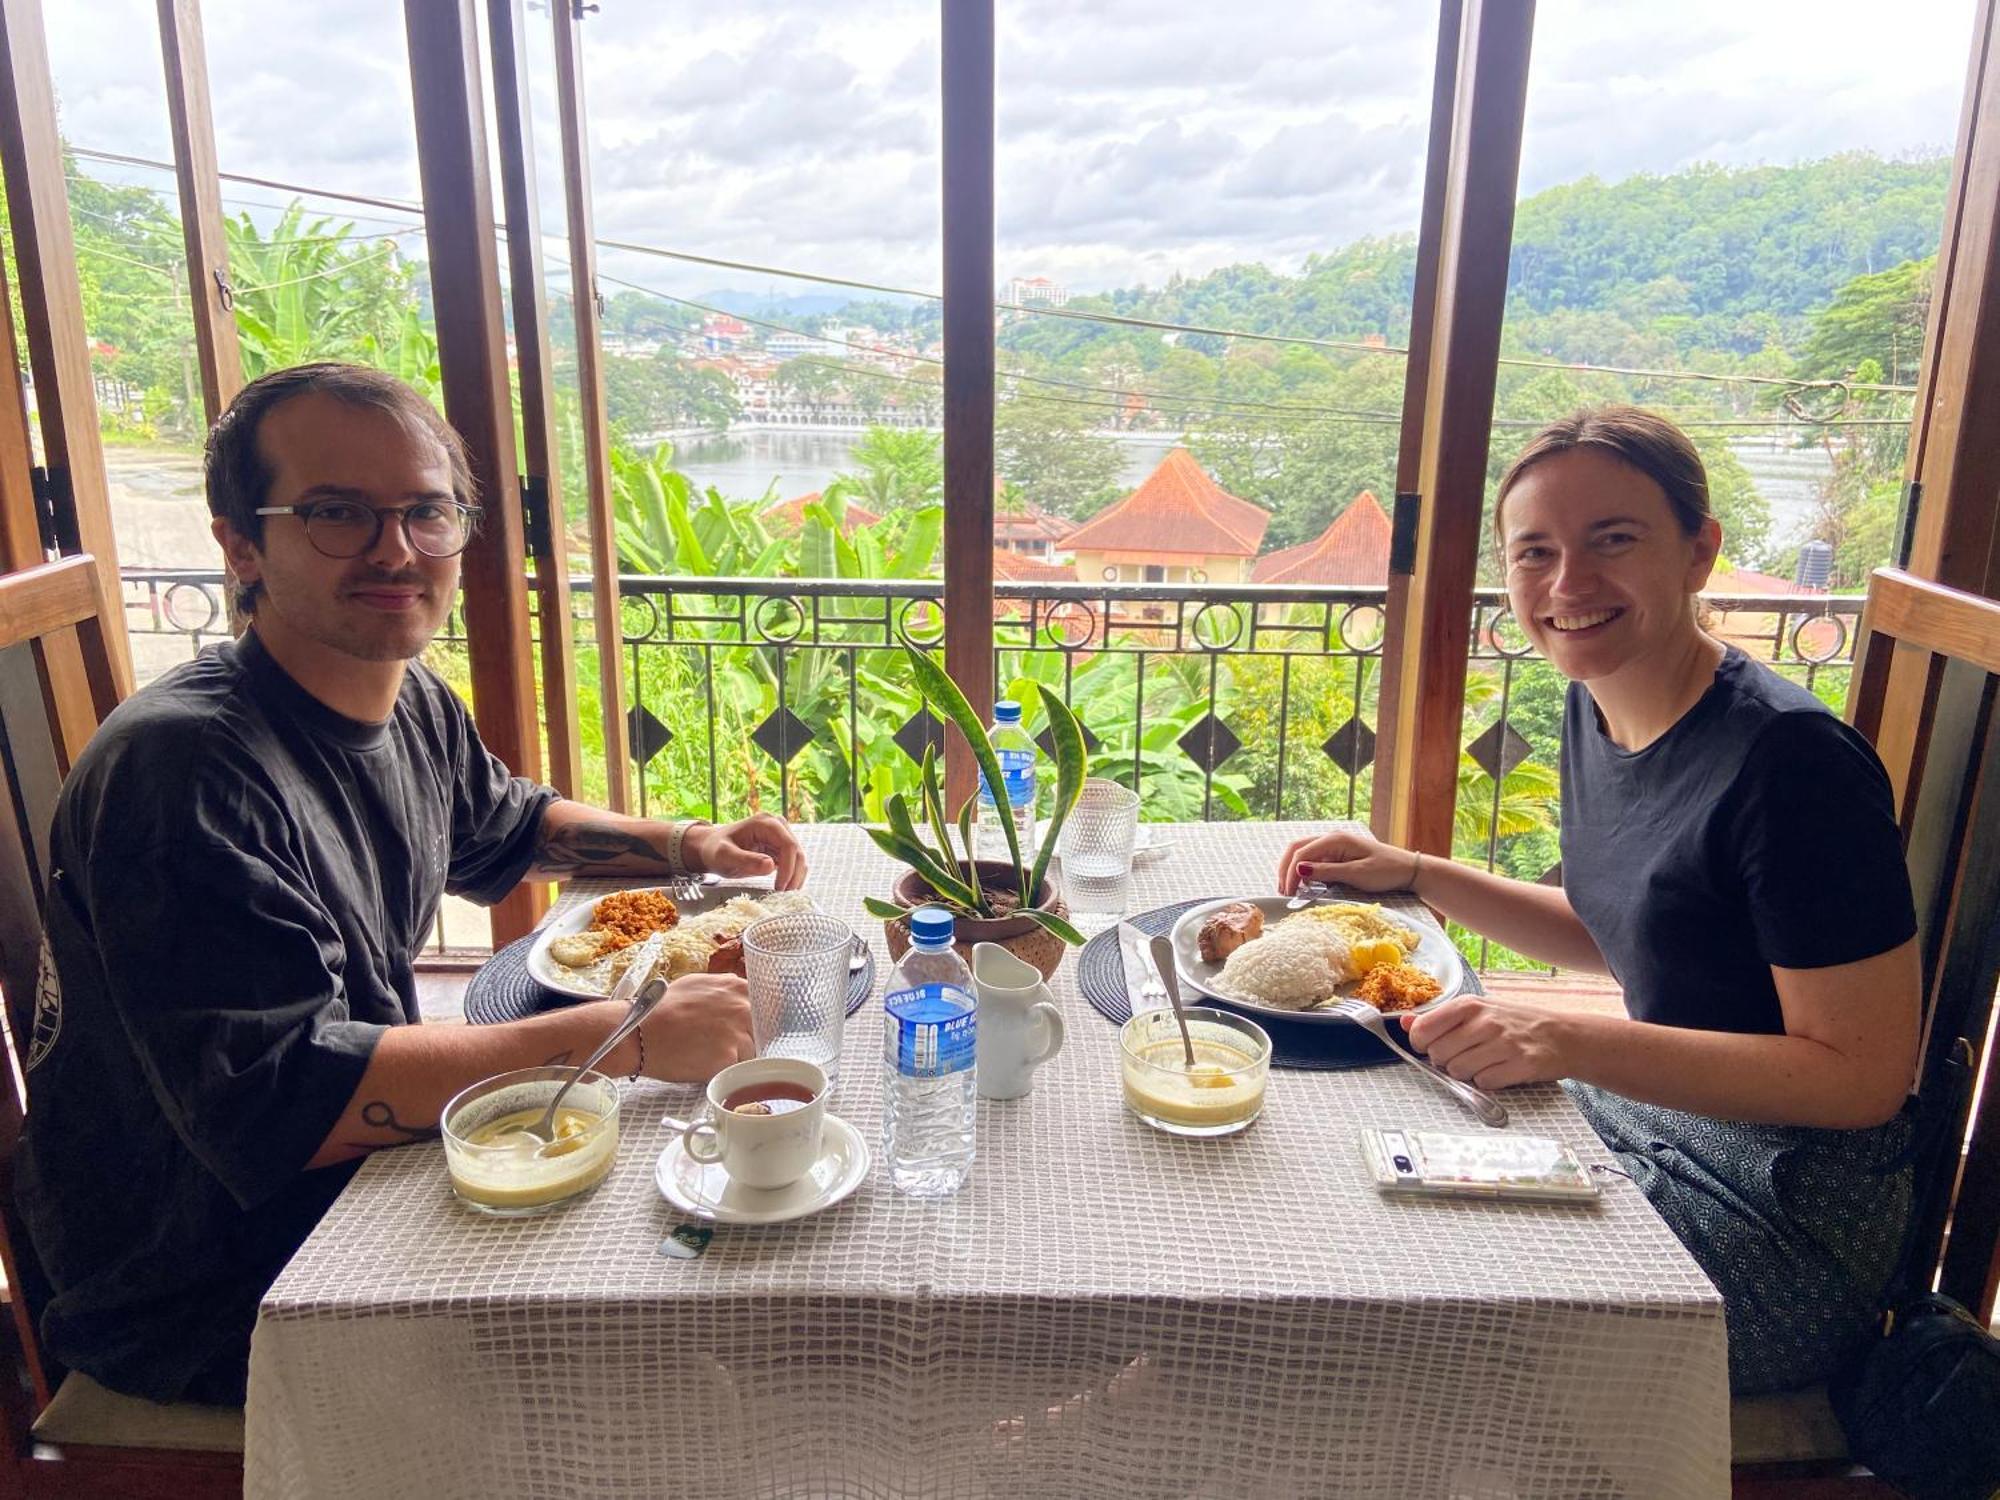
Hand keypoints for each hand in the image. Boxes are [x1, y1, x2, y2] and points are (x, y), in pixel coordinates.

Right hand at [629, 973, 757, 1083]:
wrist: (641, 1033)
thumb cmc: (661, 1009)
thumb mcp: (696, 985)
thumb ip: (724, 989)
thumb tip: (738, 993)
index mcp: (737, 987)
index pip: (766, 1005)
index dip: (758, 1020)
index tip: (751, 1028)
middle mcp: (743, 1008)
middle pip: (763, 1030)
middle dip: (750, 1039)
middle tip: (726, 1046)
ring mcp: (739, 1033)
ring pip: (752, 1051)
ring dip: (737, 1057)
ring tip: (710, 1056)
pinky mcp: (729, 1058)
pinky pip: (737, 1068)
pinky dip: (725, 1071)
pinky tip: (705, 1065)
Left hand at [684, 813, 807, 888]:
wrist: (710, 848)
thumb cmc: (714, 850)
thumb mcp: (724, 856)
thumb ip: (745, 860)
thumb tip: (771, 866)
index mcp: (765, 823)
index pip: (788, 845)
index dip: (788, 868)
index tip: (780, 888)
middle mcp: (777, 825)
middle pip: (797, 852)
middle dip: (794, 875)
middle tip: (784, 894)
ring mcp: (780, 836)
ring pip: (799, 858)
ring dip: (795, 877)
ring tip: (783, 893)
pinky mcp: (780, 847)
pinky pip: (794, 863)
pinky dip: (792, 876)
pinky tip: (783, 888)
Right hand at [1276, 828, 1420, 894]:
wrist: (1408, 870)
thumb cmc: (1386, 871)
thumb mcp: (1356, 874)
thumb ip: (1326, 872)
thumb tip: (1299, 870)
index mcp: (1335, 839)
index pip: (1301, 853)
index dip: (1290, 873)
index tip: (1288, 893)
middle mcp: (1331, 838)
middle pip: (1297, 848)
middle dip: (1286, 869)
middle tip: (1283, 891)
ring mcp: (1334, 845)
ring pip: (1303, 853)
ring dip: (1292, 869)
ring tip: (1289, 889)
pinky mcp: (1337, 854)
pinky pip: (1314, 859)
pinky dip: (1304, 871)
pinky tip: (1303, 885)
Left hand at [1402, 996, 1569, 1090]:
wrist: (1563, 1036)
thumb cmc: (1515, 1022)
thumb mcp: (1478, 1010)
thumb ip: (1440, 1018)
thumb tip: (1404, 1021)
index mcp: (1469, 1004)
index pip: (1422, 1030)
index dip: (1421, 1044)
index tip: (1431, 1046)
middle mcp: (1485, 1021)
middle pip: (1438, 1055)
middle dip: (1446, 1061)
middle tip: (1464, 1055)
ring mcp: (1504, 1043)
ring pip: (1459, 1071)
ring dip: (1467, 1073)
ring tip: (1484, 1062)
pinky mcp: (1520, 1065)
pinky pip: (1485, 1083)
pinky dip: (1489, 1082)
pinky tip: (1500, 1070)